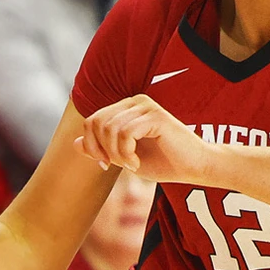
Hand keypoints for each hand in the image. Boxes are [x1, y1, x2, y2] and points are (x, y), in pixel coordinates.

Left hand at [75, 94, 212, 182]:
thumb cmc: (165, 163)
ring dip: (116, 154)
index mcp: (126, 109)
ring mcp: (146, 106)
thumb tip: (74, 143)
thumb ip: (102, 149)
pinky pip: (126, 133)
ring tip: (131, 165)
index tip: (106, 164)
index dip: (92, 145)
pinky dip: (126, 153)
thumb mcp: (125, 158)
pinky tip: (137, 164)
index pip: (92, 120)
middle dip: (102, 150)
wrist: (195, 168)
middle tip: (119, 165)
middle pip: (97, 123)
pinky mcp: (156, 116)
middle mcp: (135, 102)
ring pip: (110, 129)